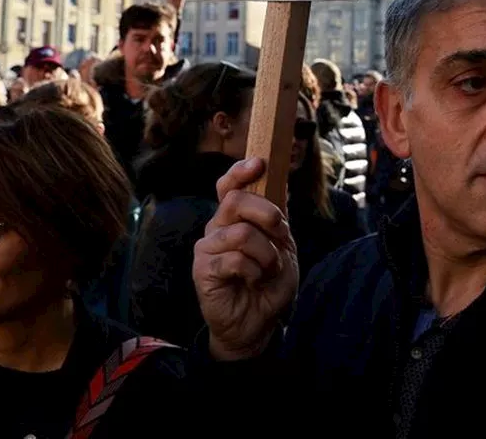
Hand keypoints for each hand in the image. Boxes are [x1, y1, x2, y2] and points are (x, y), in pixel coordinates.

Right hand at [193, 158, 298, 360]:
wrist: (258, 322)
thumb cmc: (268, 283)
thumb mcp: (282, 247)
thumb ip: (277, 219)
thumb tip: (280, 183)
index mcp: (235, 219)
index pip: (229, 186)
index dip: (240, 171)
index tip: (259, 163)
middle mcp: (217, 227)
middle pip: (235, 201)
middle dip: (267, 215)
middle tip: (281, 236)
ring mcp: (207, 247)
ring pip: (241, 233)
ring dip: (267, 254)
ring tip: (268, 269)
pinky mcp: (203, 270)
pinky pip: (235, 259)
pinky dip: (255, 271)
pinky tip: (254, 281)